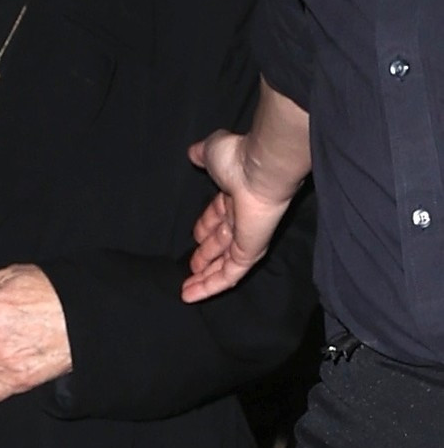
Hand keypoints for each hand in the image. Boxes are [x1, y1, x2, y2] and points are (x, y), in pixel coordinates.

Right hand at [180, 131, 293, 301]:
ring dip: (204, 276)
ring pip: (224, 263)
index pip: (218, 216)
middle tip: (192, 266)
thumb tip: (192, 153)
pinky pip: (228, 274)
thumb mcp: (211, 152)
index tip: (193, 236)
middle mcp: (242, 218)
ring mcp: (247, 238)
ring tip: (187, 289)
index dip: (205, 226)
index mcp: (234, 195)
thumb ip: (202, 155)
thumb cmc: (237, 158)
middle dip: (206, 254)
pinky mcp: (249, 253)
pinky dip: (209, 286)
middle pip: (221, 242)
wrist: (260, 168)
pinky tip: (191, 295)